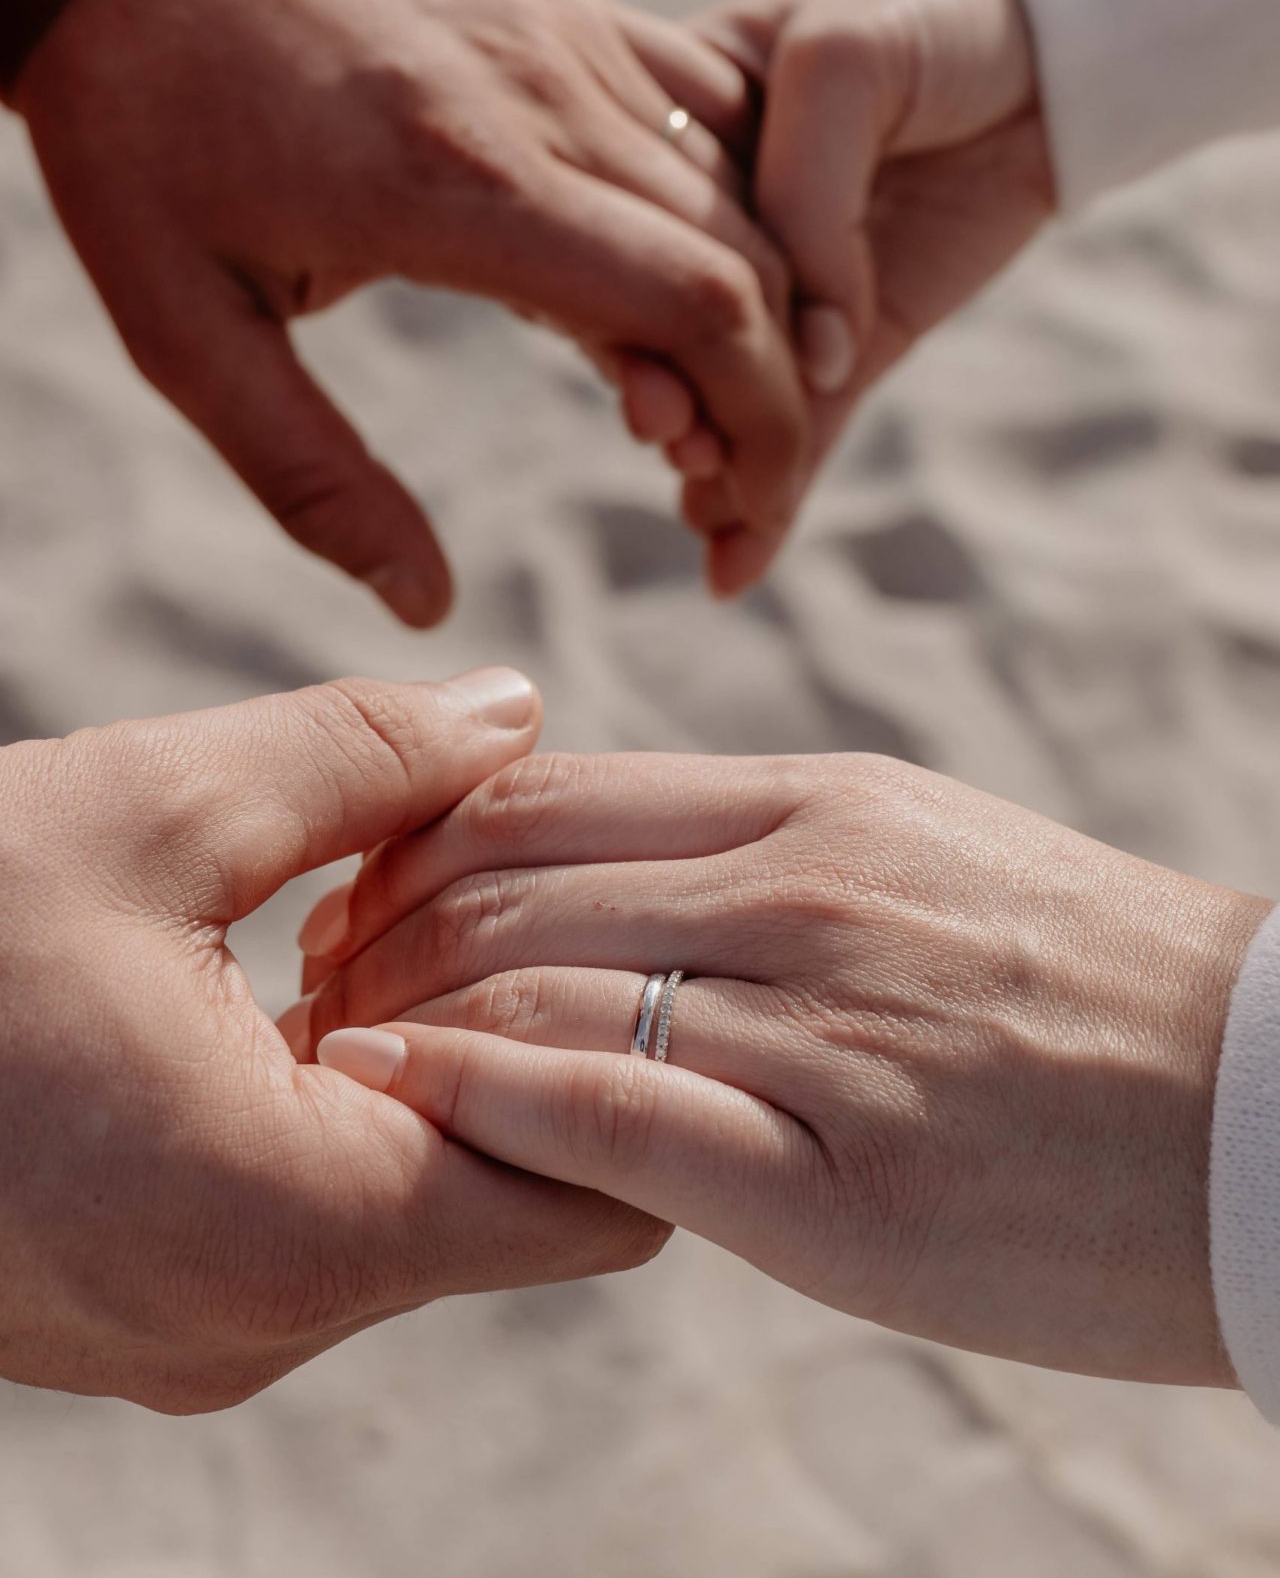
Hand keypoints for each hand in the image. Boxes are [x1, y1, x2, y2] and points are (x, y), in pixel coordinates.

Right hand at [0, 672, 661, 1412]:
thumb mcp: (143, 809)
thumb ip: (360, 759)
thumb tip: (515, 709)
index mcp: (295, 1226)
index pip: (597, 1186)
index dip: (627, 1041)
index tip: (616, 918)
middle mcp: (268, 1321)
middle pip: (517, 1191)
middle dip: (535, 1033)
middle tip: (504, 883)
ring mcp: (209, 1328)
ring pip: (422, 1198)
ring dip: (431, 1055)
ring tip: (380, 917)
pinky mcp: (162, 1301)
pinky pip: (323, 1210)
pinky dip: (347, 1098)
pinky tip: (297, 978)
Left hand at [15, 0, 805, 624]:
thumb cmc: (143, 138)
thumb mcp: (187, 333)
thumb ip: (312, 478)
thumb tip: (424, 603)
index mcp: (458, 187)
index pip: (697, 303)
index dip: (759, 421)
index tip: (747, 511)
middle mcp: (541, 98)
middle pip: (748, 255)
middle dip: (778, 391)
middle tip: (741, 489)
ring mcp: (563, 36)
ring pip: (741, 183)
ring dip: (764, 306)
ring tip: (714, 408)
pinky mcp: (561, 5)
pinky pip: (705, 102)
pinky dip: (739, 200)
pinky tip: (708, 277)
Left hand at [296, 750, 1263, 1384]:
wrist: (1271, 1111)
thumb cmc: (1094, 994)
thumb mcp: (924, 863)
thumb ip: (769, 860)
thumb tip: (615, 883)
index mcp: (818, 804)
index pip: (547, 793)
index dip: (420, 845)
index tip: (362, 904)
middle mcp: (801, 886)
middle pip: (508, 878)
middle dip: (376, 934)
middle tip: (315, 992)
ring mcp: (817, 1021)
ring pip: (532, 987)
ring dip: (398, 1024)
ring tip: (332, 1069)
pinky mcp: (835, 1175)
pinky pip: (607, 1116)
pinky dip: (479, 1106)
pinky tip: (404, 1116)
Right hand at [680, 0, 1055, 593]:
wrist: (1053, 25)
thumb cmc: (930, 5)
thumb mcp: (841, 58)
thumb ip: (803, 193)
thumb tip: (814, 353)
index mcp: (679, 127)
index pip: (626, 234)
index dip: (622, 310)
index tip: (637, 368)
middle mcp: (716, 219)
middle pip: (668, 329)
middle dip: (669, 400)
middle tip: (676, 448)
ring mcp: (789, 288)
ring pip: (735, 392)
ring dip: (714, 464)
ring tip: (706, 517)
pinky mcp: (860, 340)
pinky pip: (812, 425)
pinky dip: (779, 491)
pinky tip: (736, 557)